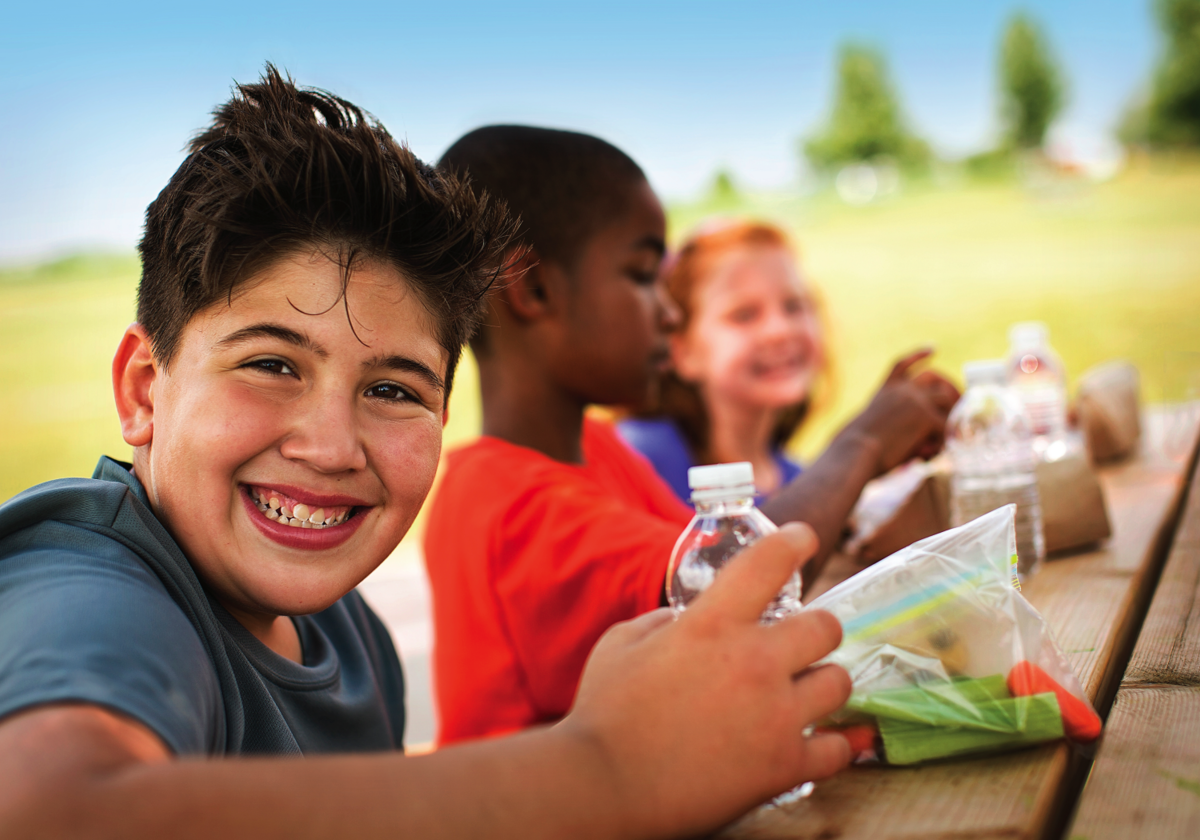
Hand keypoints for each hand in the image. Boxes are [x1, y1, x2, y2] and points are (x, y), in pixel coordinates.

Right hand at [561, 524, 851, 838]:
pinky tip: (820, 742)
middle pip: (826, 626)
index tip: (805, 538)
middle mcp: (754, 661)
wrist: (604, 787)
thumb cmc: (603, 714)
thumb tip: (686, 620)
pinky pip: (838, 749)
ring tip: (804, 696)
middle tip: (798, 645)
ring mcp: (776, 715)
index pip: (769, 562)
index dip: (794, 541)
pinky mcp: (786, 766)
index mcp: (711, 624)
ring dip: (822, 685)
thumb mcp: (621, 644)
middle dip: (815, 631)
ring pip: (840, 682)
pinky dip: (831, 745)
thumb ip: (662, 623)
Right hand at [844, 349, 959, 474]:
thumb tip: (904, 433)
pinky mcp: (926, 417)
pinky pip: (947, 425)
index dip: (918, 355)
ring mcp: (916, 400)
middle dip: (948, 385)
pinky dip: (947, 438)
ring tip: (961, 423)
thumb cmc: (857, 447)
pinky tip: (948, 447)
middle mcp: (902, 390)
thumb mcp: (868, 426)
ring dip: (955, 408)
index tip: (933, 348)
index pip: (902, 365)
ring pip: (946, 398)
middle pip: (934, 376)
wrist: (856, 451)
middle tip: (960, 397)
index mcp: (885, 390)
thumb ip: (889, 423)